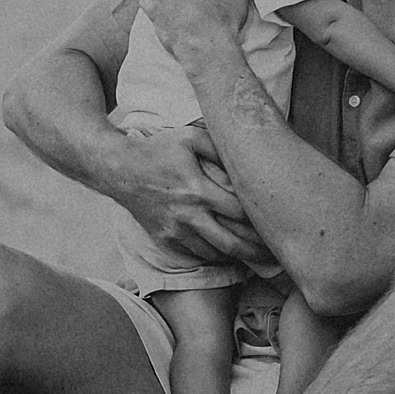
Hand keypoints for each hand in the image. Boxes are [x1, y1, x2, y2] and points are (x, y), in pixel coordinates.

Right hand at [111, 126, 273, 267]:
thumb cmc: (158, 150)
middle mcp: (187, 215)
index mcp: (197, 190)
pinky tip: (229, 252)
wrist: (119, 170)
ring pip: (214, 253)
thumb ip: (220, 147)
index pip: (239, 212)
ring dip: (237, 256)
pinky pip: (196, 255)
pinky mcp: (165, 240)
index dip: (260, 221)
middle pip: (231, 242)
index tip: (275, 223)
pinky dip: (215, 255)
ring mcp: (175, 231)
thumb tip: (247, 156)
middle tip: (275, 253)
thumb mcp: (190, 137)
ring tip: (257, 256)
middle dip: (256, 251)